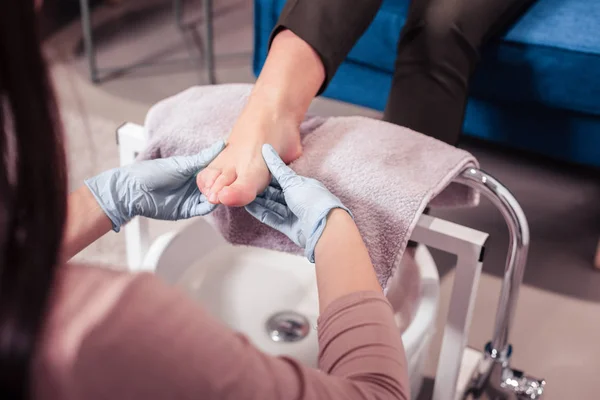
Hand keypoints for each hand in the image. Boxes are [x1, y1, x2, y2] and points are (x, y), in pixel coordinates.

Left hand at [85, 141, 225, 231]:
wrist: (133, 191)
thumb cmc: (152, 173)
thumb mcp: (181, 164)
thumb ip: (202, 158)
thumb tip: (221, 145)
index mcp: (192, 170)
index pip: (214, 171)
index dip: (224, 171)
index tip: (236, 168)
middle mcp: (193, 184)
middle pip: (215, 186)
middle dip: (223, 186)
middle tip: (232, 183)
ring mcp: (190, 197)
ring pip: (210, 198)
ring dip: (217, 196)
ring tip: (224, 193)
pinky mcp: (186, 210)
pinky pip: (201, 209)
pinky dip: (209, 206)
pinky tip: (214, 202)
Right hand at [245, 144, 350, 261]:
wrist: (323, 227)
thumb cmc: (311, 201)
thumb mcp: (292, 182)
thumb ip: (277, 168)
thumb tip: (266, 149)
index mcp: (302, 185)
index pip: (282, 178)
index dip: (267, 174)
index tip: (253, 170)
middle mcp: (298, 199)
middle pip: (276, 193)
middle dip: (261, 189)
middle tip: (244, 183)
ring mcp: (294, 214)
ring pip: (273, 205)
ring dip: (259, 201)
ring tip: (243, 195)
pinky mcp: (290, 227)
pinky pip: (272, 218)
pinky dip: (261, 212)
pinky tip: (249, 207)